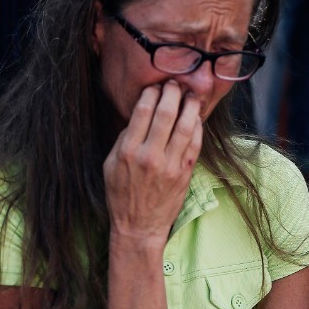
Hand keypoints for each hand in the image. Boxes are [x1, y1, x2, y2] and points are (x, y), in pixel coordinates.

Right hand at [104, 81, 202, 243]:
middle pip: (166, 113)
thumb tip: (139, 115)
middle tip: (176, 83)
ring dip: (190, 106)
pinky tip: (196, 118)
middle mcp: (149, 156)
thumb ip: (123, 139)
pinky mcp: (184, 174)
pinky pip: (194, 144)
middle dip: (173, 93)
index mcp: (128, 150)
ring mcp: (170, 165)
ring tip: (191, 95)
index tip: (156, 85)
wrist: (139, 226)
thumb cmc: (121, 195)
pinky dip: (197, 128)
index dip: (152, 93)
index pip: (143, 111)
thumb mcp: (110, 164)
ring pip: (185, 126)